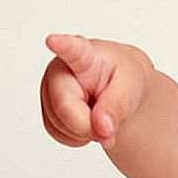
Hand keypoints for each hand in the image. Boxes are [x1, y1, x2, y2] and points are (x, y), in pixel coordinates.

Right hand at [40, 33, 151, 149]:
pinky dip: (78, 137)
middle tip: (109, 123)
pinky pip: (59, 135)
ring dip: (85, 131)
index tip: (53, 40)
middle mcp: (60, 69)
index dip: (62, 46)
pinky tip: (87, 120)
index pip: (73, 50)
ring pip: (60, 125)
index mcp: (85, 55)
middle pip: (64, 108)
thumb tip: (102, 128)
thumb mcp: (131, 88)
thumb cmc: (123, 79)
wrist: (118, 88)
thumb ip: (117, 107)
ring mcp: (49, 89)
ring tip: (98, 113)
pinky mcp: (46, 109)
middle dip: (89, 125)